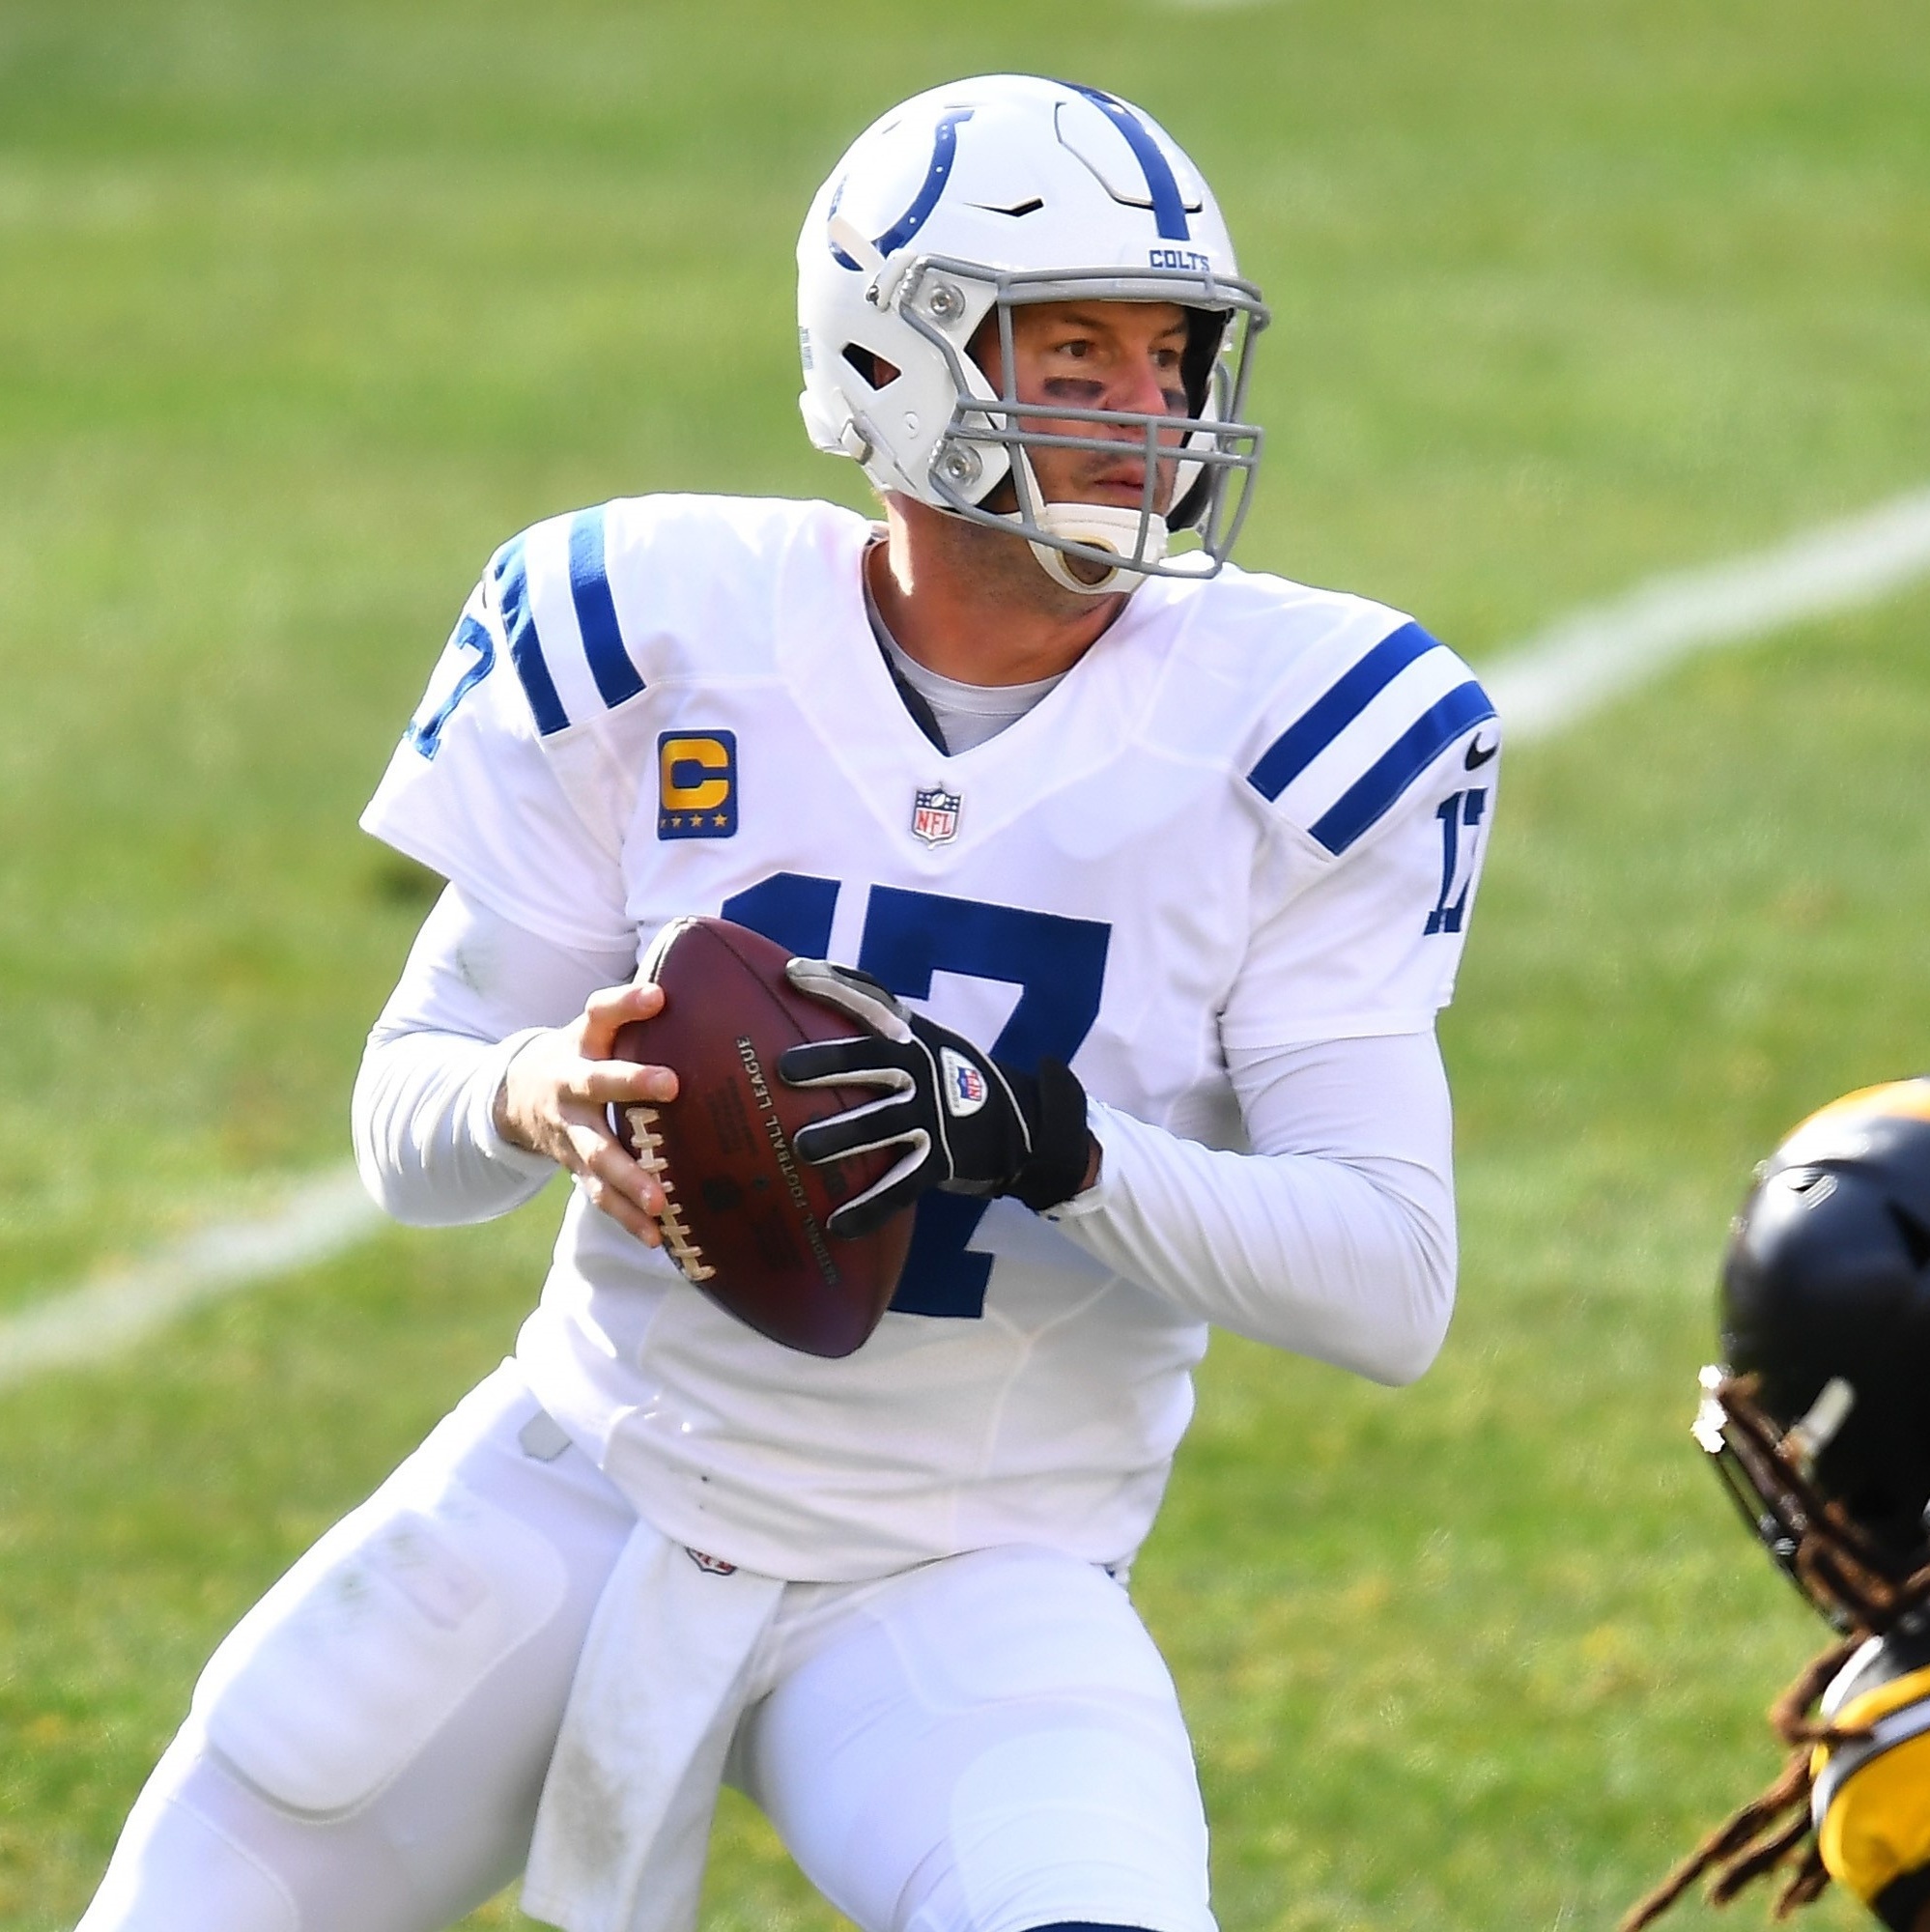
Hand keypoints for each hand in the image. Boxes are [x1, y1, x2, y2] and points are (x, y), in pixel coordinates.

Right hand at [492, 980, 679, 1245]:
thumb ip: (639, 1015)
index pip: (600, 1012)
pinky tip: (656, 1236)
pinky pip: (599, 1193)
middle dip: (631, 1083)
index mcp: (581, 1041)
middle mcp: (570, 1083)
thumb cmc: (584, 1055)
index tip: (658, 996)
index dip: (626, 1003)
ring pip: (596, 1153)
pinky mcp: (573, 1164)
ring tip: (659, 1200)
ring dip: (628, 1177)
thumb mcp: (599, 1028)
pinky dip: (626, 1217)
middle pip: (597, 1081)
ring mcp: (569, 1128)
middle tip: (671, 1084)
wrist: (517, 1095)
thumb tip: (715, 990)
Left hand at [776, 959, 1093, 1237]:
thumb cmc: (952, 1078)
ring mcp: (933, 1116)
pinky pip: (899, 1187)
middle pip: (870, 1060)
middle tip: (786, 1070)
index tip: (793, 975)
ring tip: (803, 1148)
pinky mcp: (942, 1160)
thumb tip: (805, 985)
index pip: (872, 1001)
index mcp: (913, 1036)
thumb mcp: (926, 1040)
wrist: (1022, 1126)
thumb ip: (880, 1021)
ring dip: (841, 1136)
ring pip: (880, 1125)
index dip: (835, 984)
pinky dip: (868, 1209)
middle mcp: (922, 1070)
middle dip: (828, 1063)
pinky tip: (835, 1224)